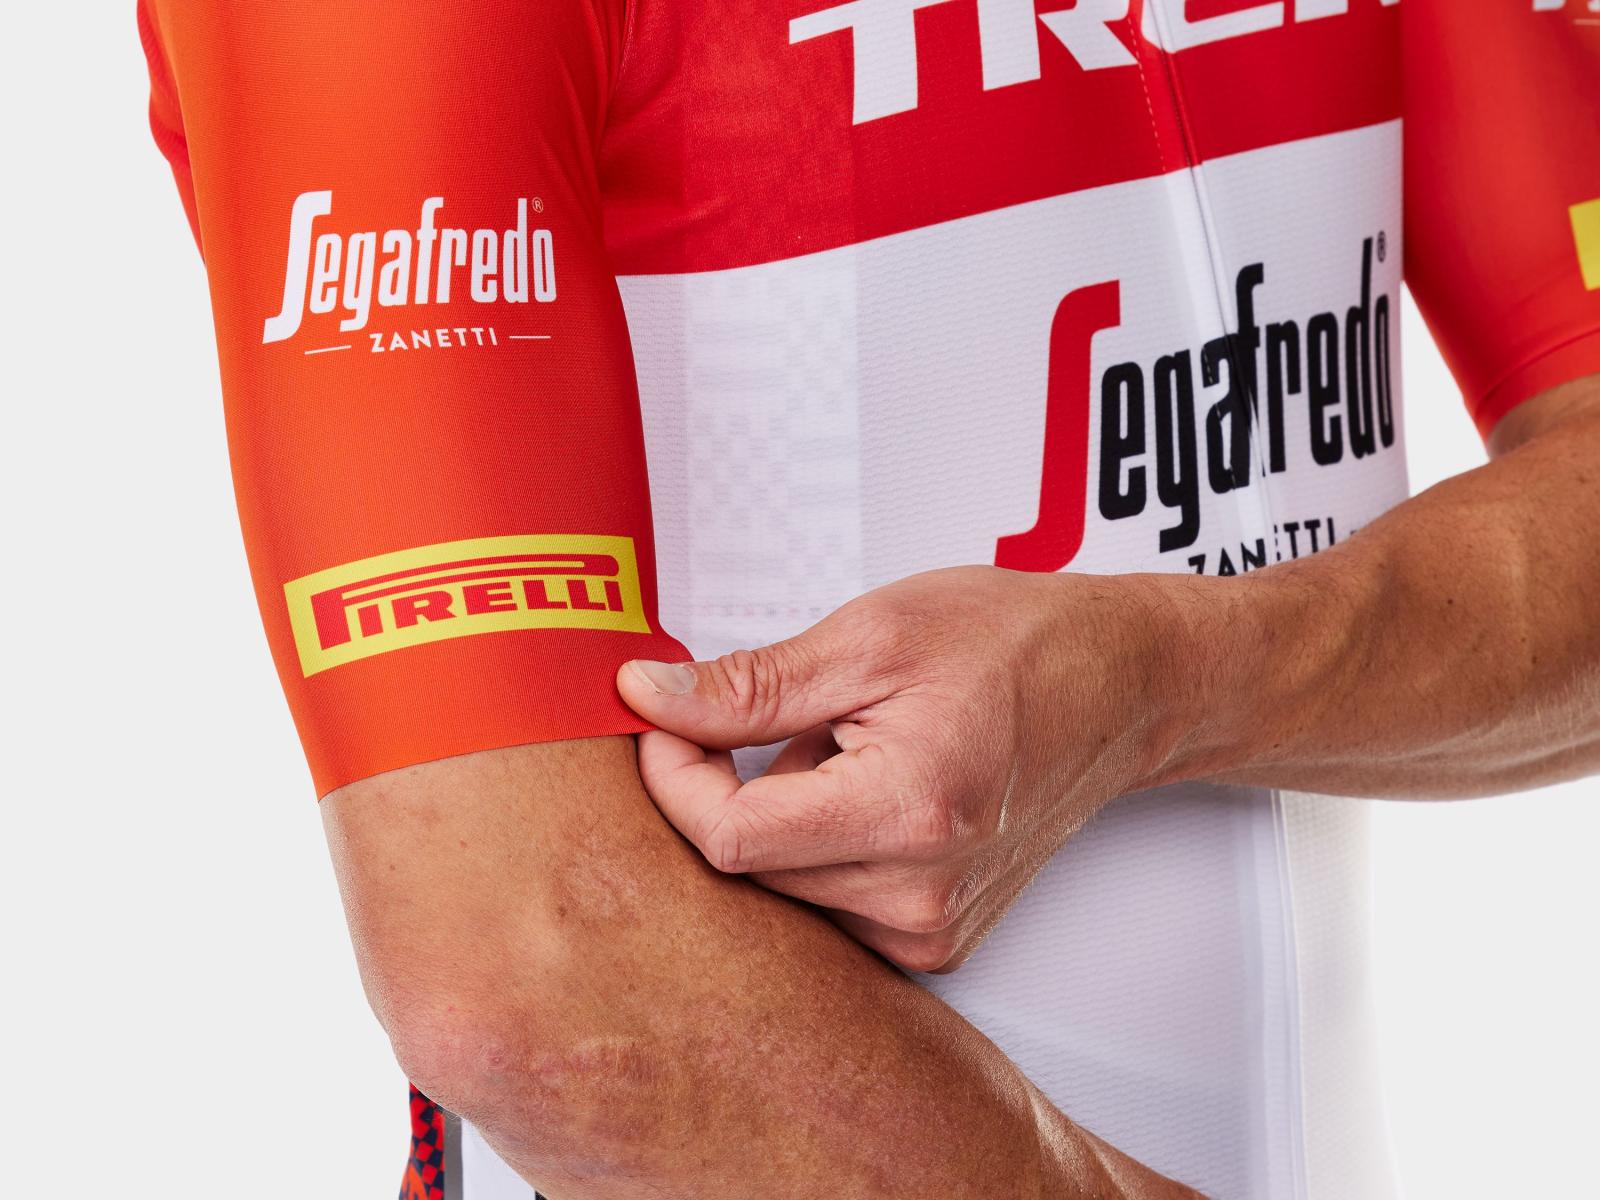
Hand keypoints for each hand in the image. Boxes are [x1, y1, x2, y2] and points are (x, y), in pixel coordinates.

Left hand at [618, 566, 1228, 972]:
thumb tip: (650, 697)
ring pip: (782, 889)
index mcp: (907, 812)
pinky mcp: (936, 939)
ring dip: (782, 815)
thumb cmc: (1018, 646)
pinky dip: (820, 844)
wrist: (1119, 685)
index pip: (728, 838)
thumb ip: (750, 684)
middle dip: (732, 787)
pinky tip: (866, 792)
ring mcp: (932, 928)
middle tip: (778, 716)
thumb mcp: (870, 637)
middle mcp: (922, 895)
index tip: (664, 721)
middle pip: (750, 868)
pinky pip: (827, 902)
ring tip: (846, 750)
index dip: (674, 775)